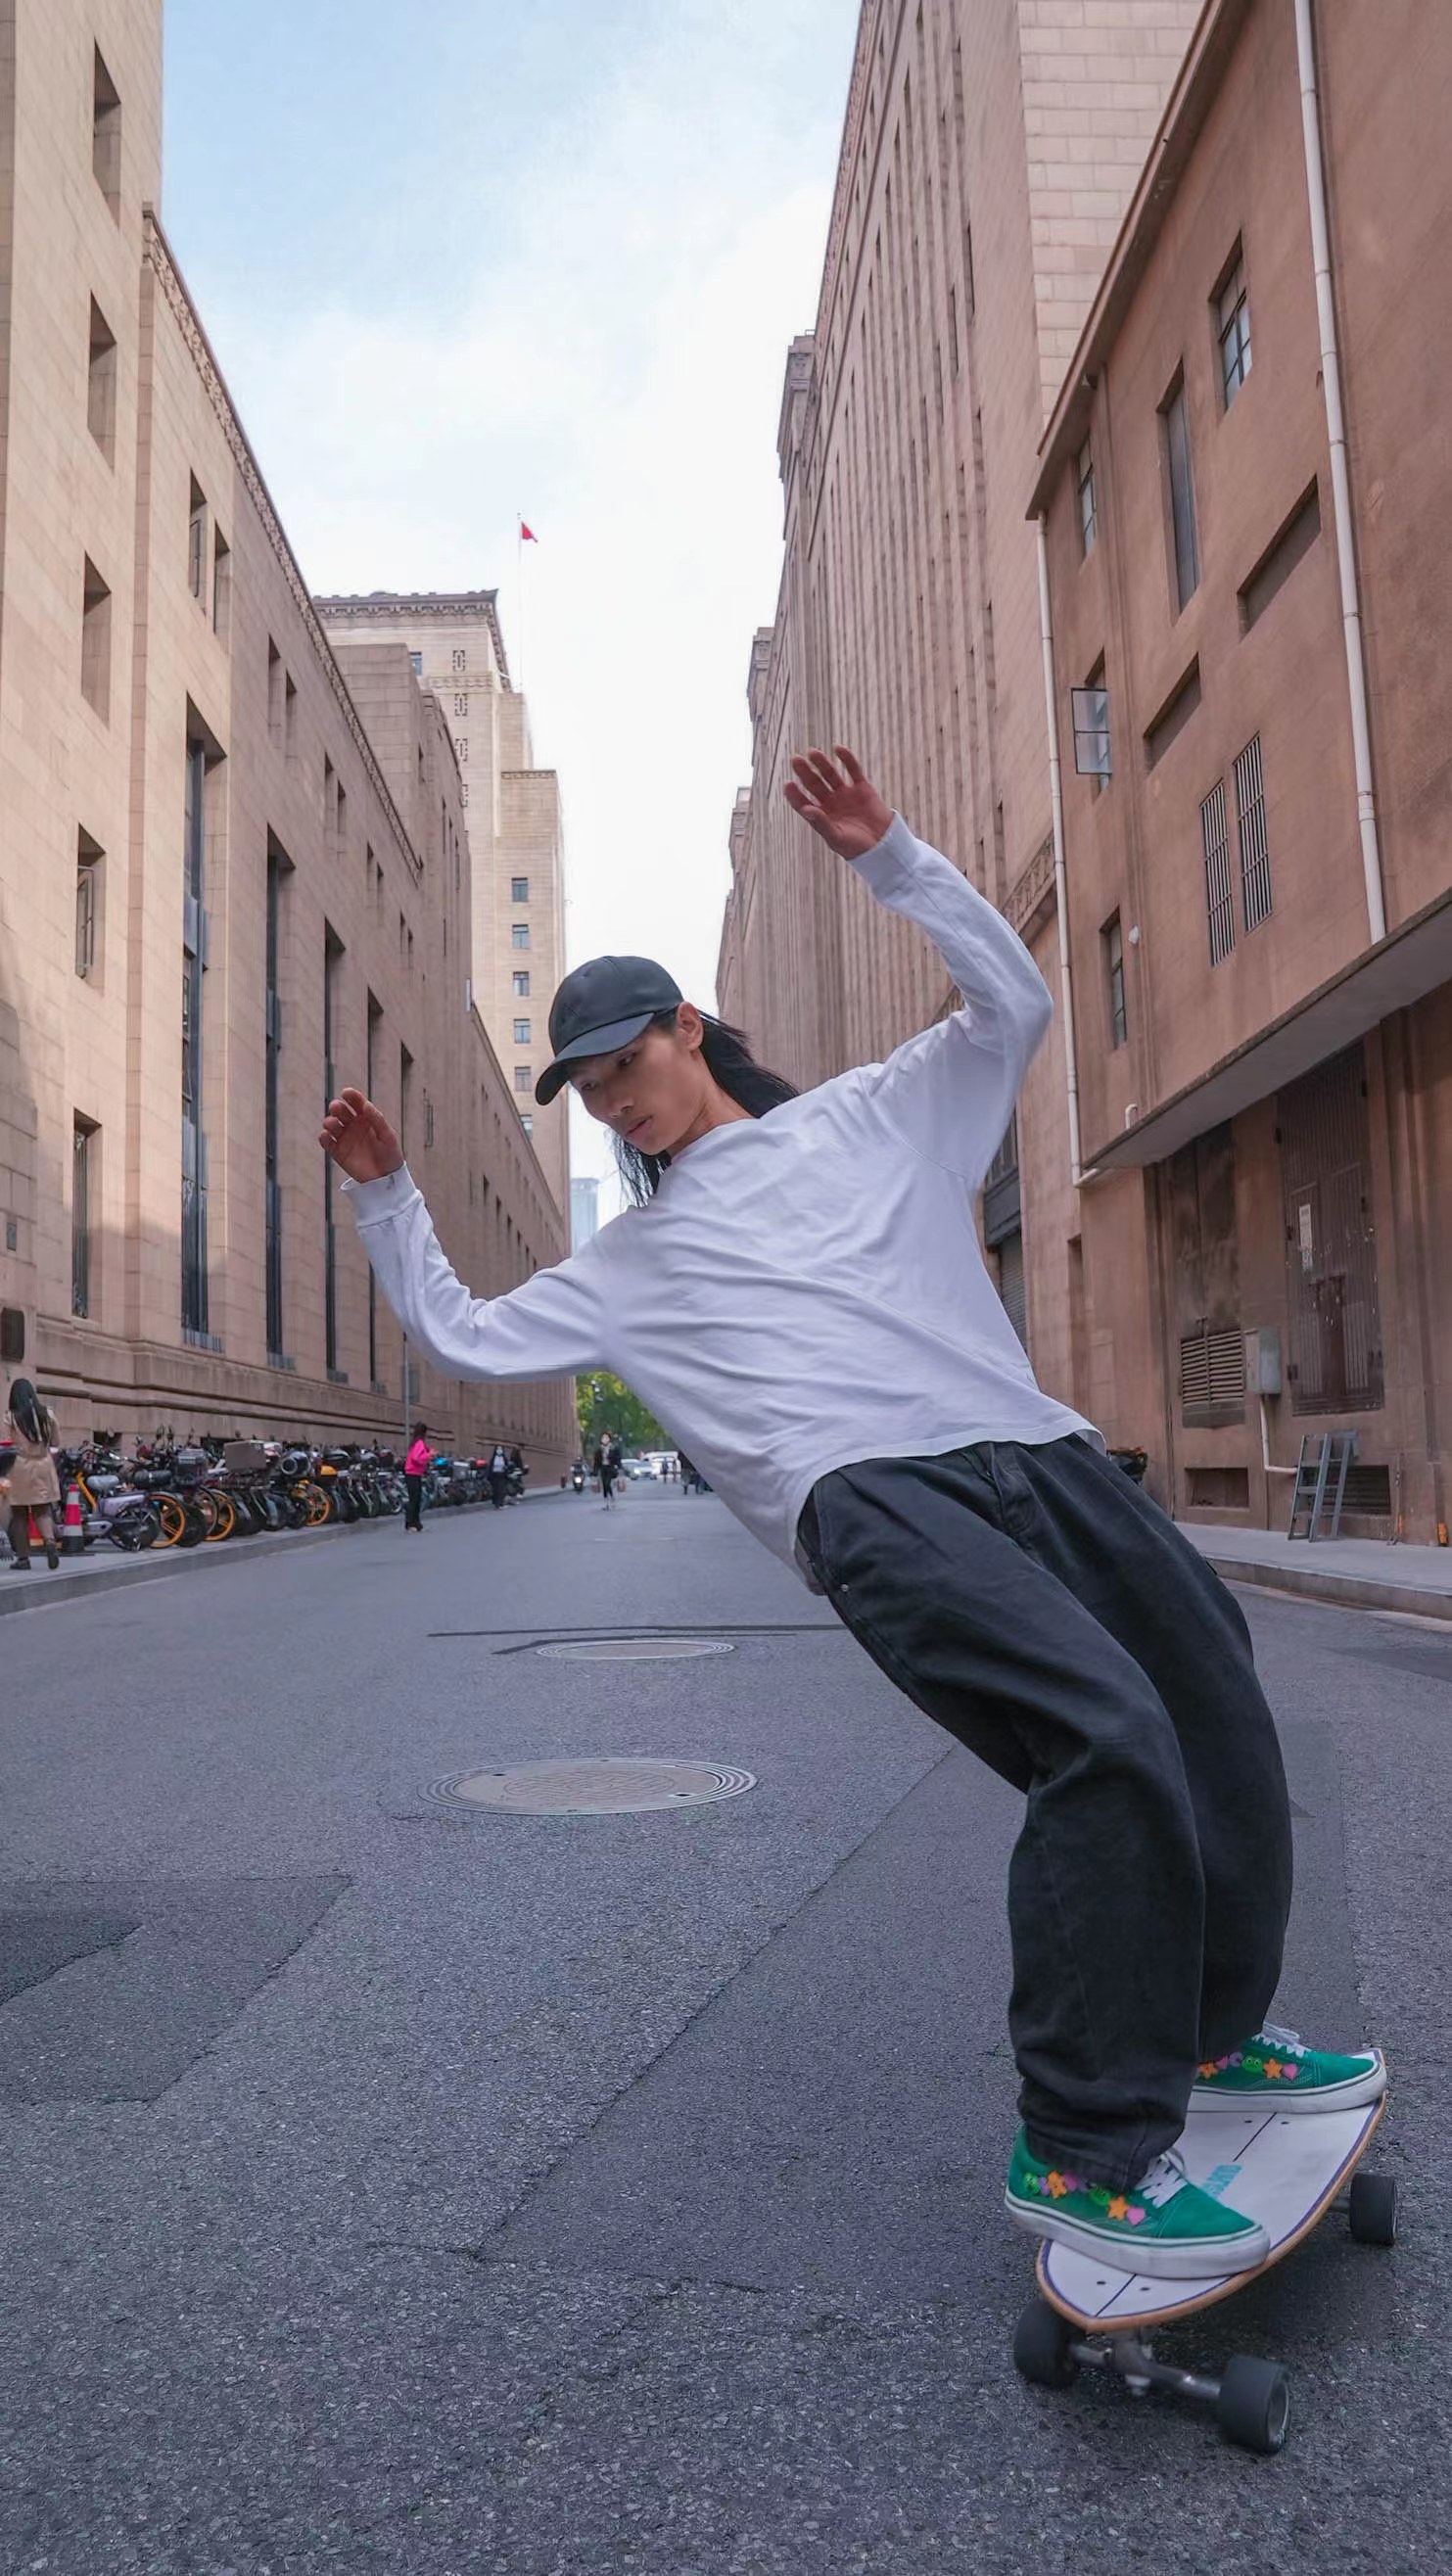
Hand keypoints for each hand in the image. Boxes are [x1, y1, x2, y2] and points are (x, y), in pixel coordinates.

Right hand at [319, 1087, 403, 1183]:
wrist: (386, 1179)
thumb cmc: (391, 1155)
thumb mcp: (388, 1136)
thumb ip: (377, 1120)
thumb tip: (366, 1105)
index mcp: (366, 1117)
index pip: (356, 1102)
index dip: (351, 1096)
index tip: (346, 1093)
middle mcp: (353, 1125)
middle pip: (340, 1111)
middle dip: (336, 1107)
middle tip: (337, 1108)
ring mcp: (344, 1138)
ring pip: (331, 1124)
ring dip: (329, 1121)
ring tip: (333, 1124)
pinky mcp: (337, 1152)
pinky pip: (326, 1142)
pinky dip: (323, 1137)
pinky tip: (326, 1136)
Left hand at [783, 746, 893, 860]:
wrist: (883, 845)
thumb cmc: (856, 847)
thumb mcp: (836, 837)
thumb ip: (821, 823)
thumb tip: (806, 809)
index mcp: (820, 816)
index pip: (803, 802)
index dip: (795, 794)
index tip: (788, 784)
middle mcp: (830, 802)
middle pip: (814, 784)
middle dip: (805, 772)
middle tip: (796, 760)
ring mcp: (845, 793)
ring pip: (830, 774)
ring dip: (821, 763)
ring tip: (812, 753)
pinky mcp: (861, 787)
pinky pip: (852, 769)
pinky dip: (846, 759)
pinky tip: (838, 749)